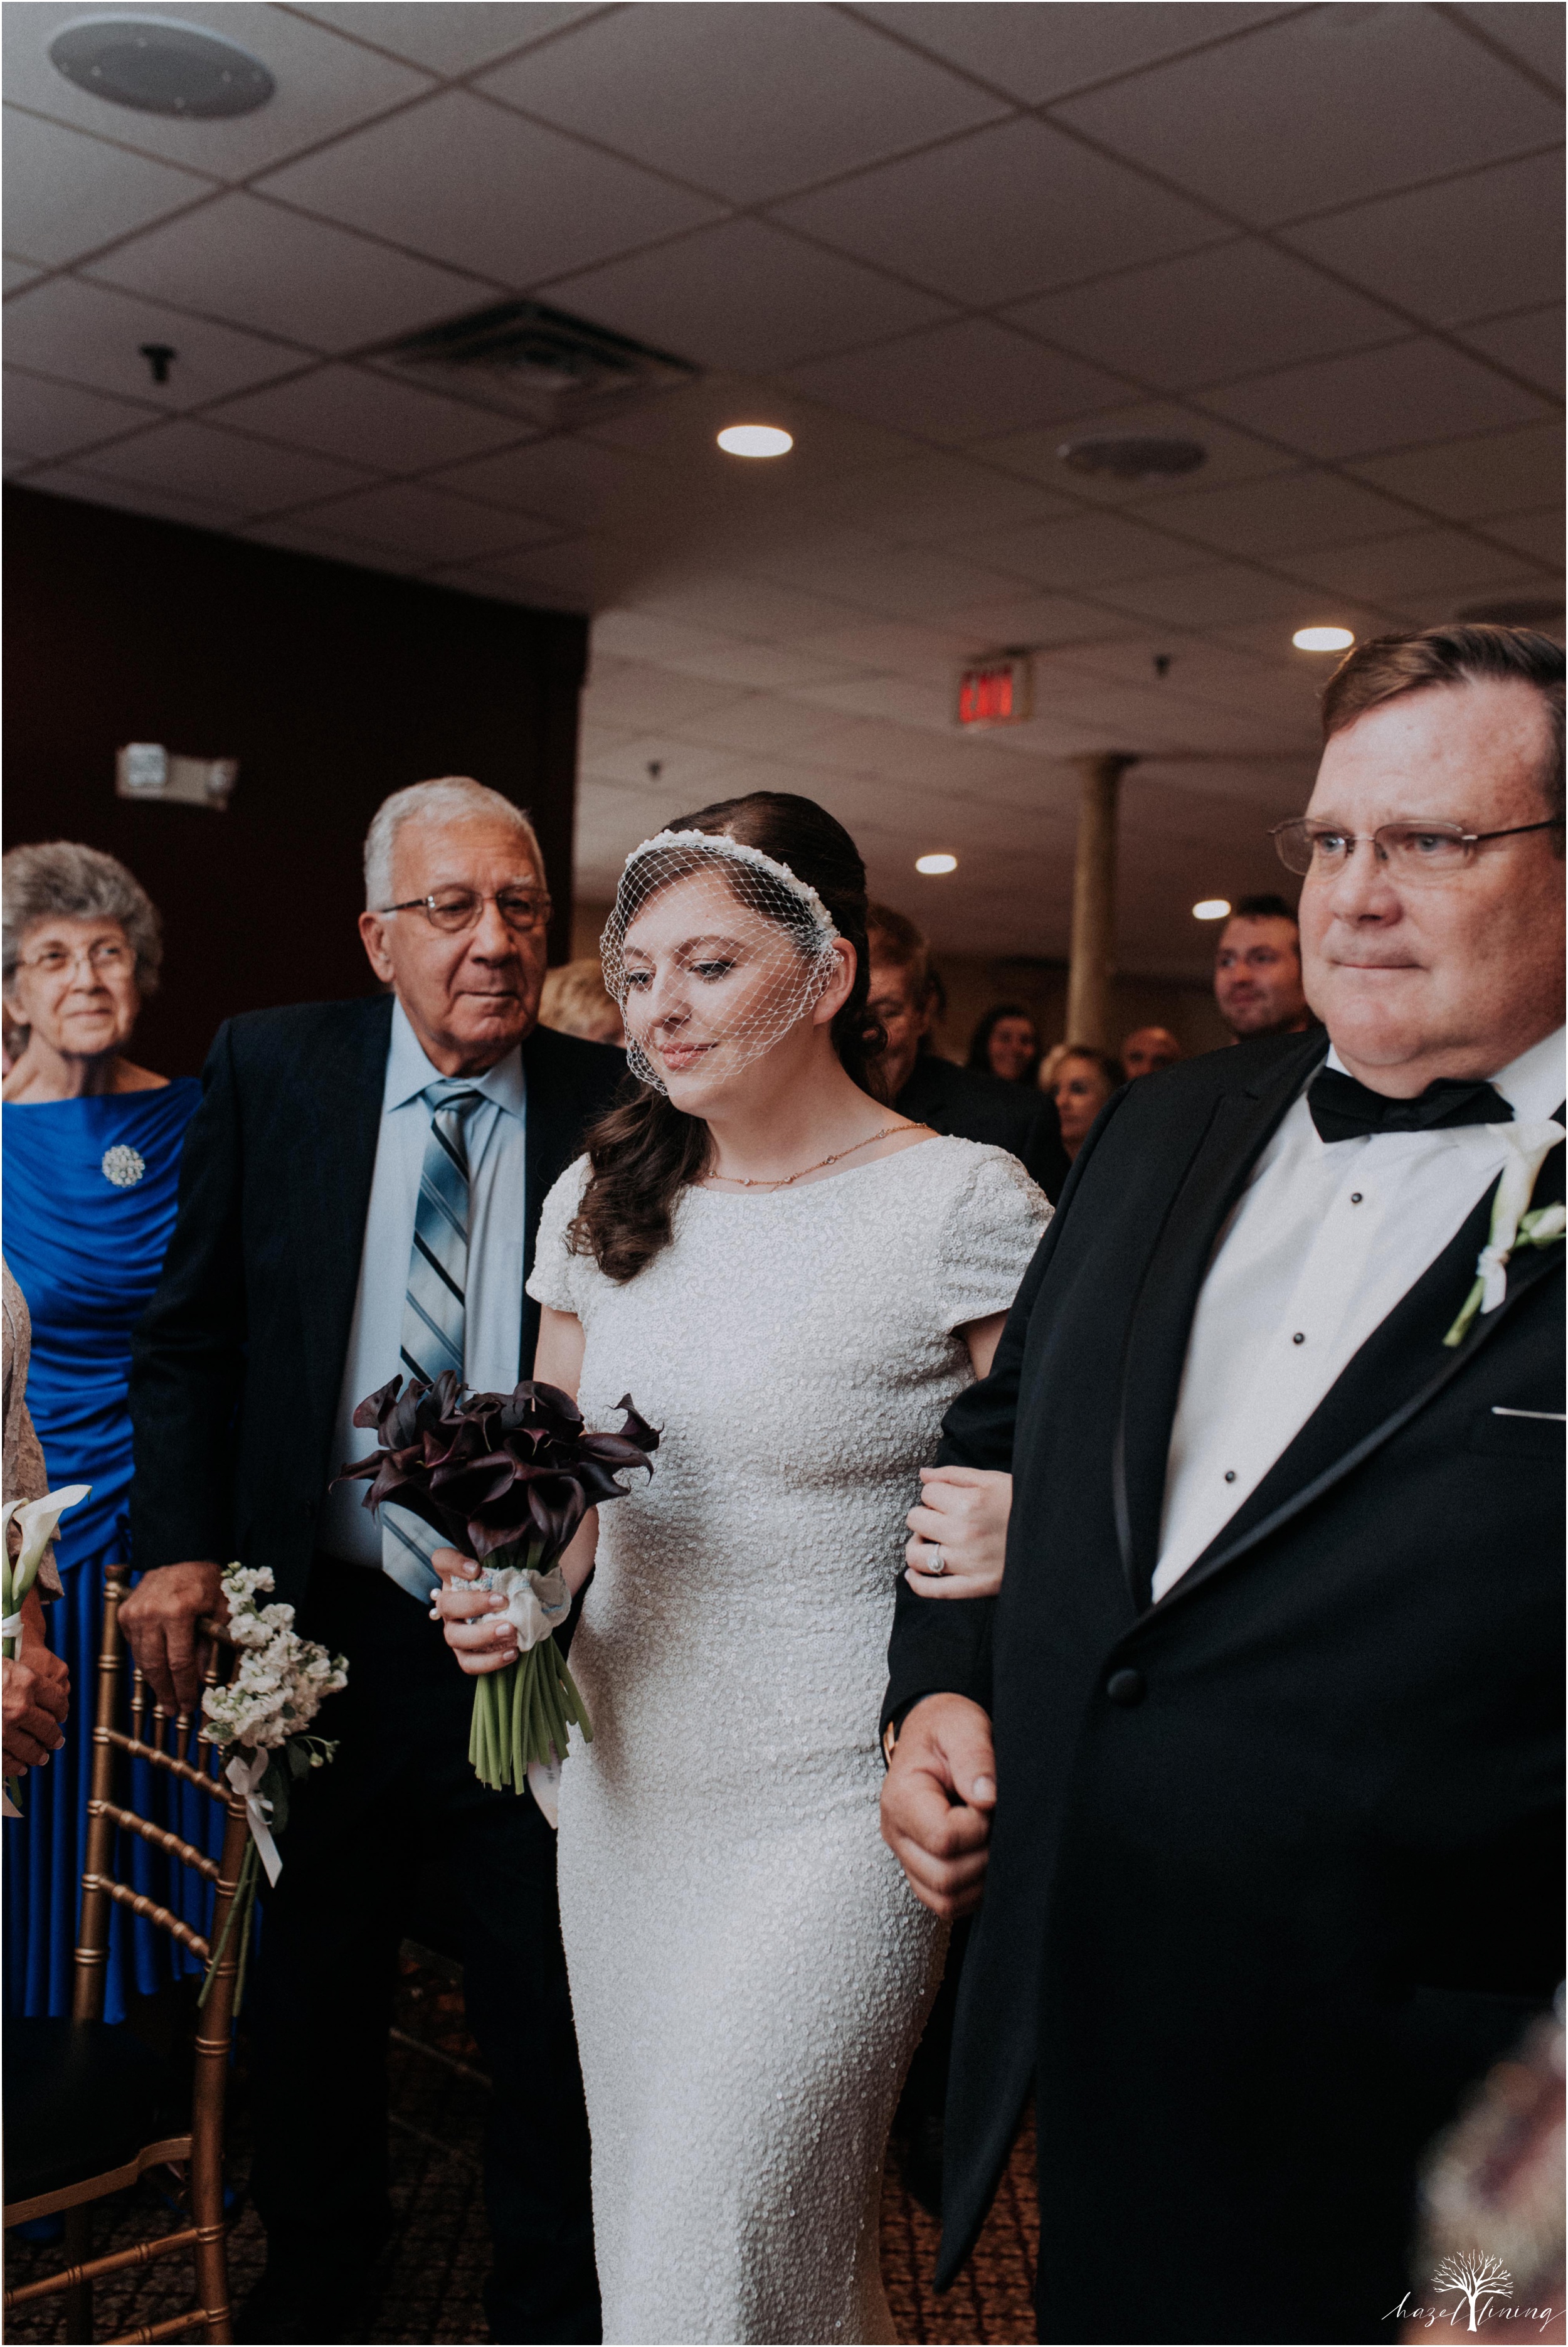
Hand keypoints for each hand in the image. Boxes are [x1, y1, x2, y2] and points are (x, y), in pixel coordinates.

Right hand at [3, 1650, 68, 1769]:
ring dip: (39, 1754)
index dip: (62, 1709)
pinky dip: (16, 1767)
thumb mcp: (6, 1664)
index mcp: (28, 1681)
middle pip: (48, 1726)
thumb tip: (38, 1695)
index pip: (57, 1700)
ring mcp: (5, 1729)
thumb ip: (22, 1679)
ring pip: (32, 1748)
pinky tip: (20, 1767)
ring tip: (41, 1757)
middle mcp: (20, 1707)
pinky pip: (8, 1762)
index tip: (61, 1715)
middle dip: (54, 1736)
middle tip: (57, 1741)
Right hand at [118, 1562, 225, 1713]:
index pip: (179, 1662)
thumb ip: (211, 1644)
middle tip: (173, 1712)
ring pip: (141, 1659)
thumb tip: (201, 1680)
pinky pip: (134, 1646)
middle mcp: (151, 1614)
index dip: (184, 1688)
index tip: (189, 1706)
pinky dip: (145, 1662)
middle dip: (165, 1692)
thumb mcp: (220, 1610)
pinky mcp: (124, 1613)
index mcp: (177, 1612)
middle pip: (155, 1666)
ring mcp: (134, 1613)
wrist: (181, 1553)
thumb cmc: (207, 1582)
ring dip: (153, 1682)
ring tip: (165, 1699)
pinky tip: (156, 1675)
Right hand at [432, 1550, 517, 1676]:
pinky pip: (469, 1663)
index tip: (477, 1569)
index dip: (455, 1563)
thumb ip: (512, 1564)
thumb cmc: (508, 1587)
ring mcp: (454, 1631)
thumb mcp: (509, 1570)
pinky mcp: (464, 1654)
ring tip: (510, 1630)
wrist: (511, 1614)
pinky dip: (490, 1661)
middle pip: (447, 1604)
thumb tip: (529, 1572)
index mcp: (455, 1577)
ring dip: (482, 1635)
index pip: (443, 1560)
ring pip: (455, 1637)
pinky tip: (512, 1652)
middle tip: (503, 1602)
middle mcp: (449, 1604)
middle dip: (474, 1604)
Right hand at [880, 1693, 995, 1919]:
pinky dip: (973, 1891)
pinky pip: (947, 1904)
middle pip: (944, 1878)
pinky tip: (985, 1857)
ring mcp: (907, 1857)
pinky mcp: (921, 1872)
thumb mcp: (962, 1726)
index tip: (989, 1801)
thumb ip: (974, 1756)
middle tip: (995, 1823)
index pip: (943, 1838)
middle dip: (983, 1856)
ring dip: (980, 1879)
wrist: (933, 1735)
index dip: (978, 1827)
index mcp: (901, 1798)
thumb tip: (988, 1799)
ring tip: (991, 1839)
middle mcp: (897, 1833)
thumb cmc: (947, 1730)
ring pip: (945, 1900)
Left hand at [905, 1467, 1010, 1598]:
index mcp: (969, 1503)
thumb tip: (923, 1474)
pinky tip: (914, 1573)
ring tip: (932, 1541)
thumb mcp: (993, 1480)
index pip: (927, 1493)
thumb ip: (954, 1475)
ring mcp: (967, 1563)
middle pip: (916, 1520)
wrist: (1052, 1536)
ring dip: (918, 1545)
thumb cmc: (1022, 1505)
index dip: (936, 1494)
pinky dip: (917, 1582)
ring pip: (916, 1555)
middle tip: (942, 1519)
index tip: (950, 1499)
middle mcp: (964, 1533)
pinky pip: (932, 1589)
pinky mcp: (973, 1586)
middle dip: (926, 1515)